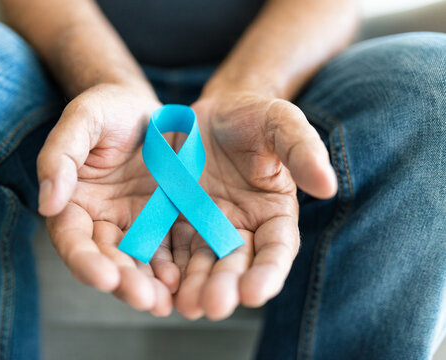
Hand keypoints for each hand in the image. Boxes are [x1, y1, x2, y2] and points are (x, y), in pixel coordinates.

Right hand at [36, 83, 179, 315]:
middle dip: (123, 283)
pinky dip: (174, 269)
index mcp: (74, 201)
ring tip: (167, 302)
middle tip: (145, 300)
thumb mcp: (83, 119)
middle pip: (107, 260)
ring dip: (150, 285)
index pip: (72, 239)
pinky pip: (168, 250)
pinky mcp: (164, 222)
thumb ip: (60, 155)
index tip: (104, 278)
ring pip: (138, 263)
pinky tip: (185, 281)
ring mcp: (135, 224)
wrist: (149, 108)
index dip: (85, 261)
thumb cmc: (109, 108)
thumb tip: (46, 203)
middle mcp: (102, 220)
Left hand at [172, 91, 337, 319]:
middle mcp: (240, 228)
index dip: (268, 271)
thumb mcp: (279, 122)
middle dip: (226, 286)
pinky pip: (167, 248)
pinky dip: (164, 267)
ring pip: (200, 263)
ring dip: (194, 286)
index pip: (275, 248)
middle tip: (213, 306)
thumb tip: (327, 185)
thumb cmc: (250, 116)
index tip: (256, 291)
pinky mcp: (172, 222)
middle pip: (235, 264)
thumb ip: (302, 149)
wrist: (207, 114)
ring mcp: (203, 227)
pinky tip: (157, 281)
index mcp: (272, 212)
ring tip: (186, 304)